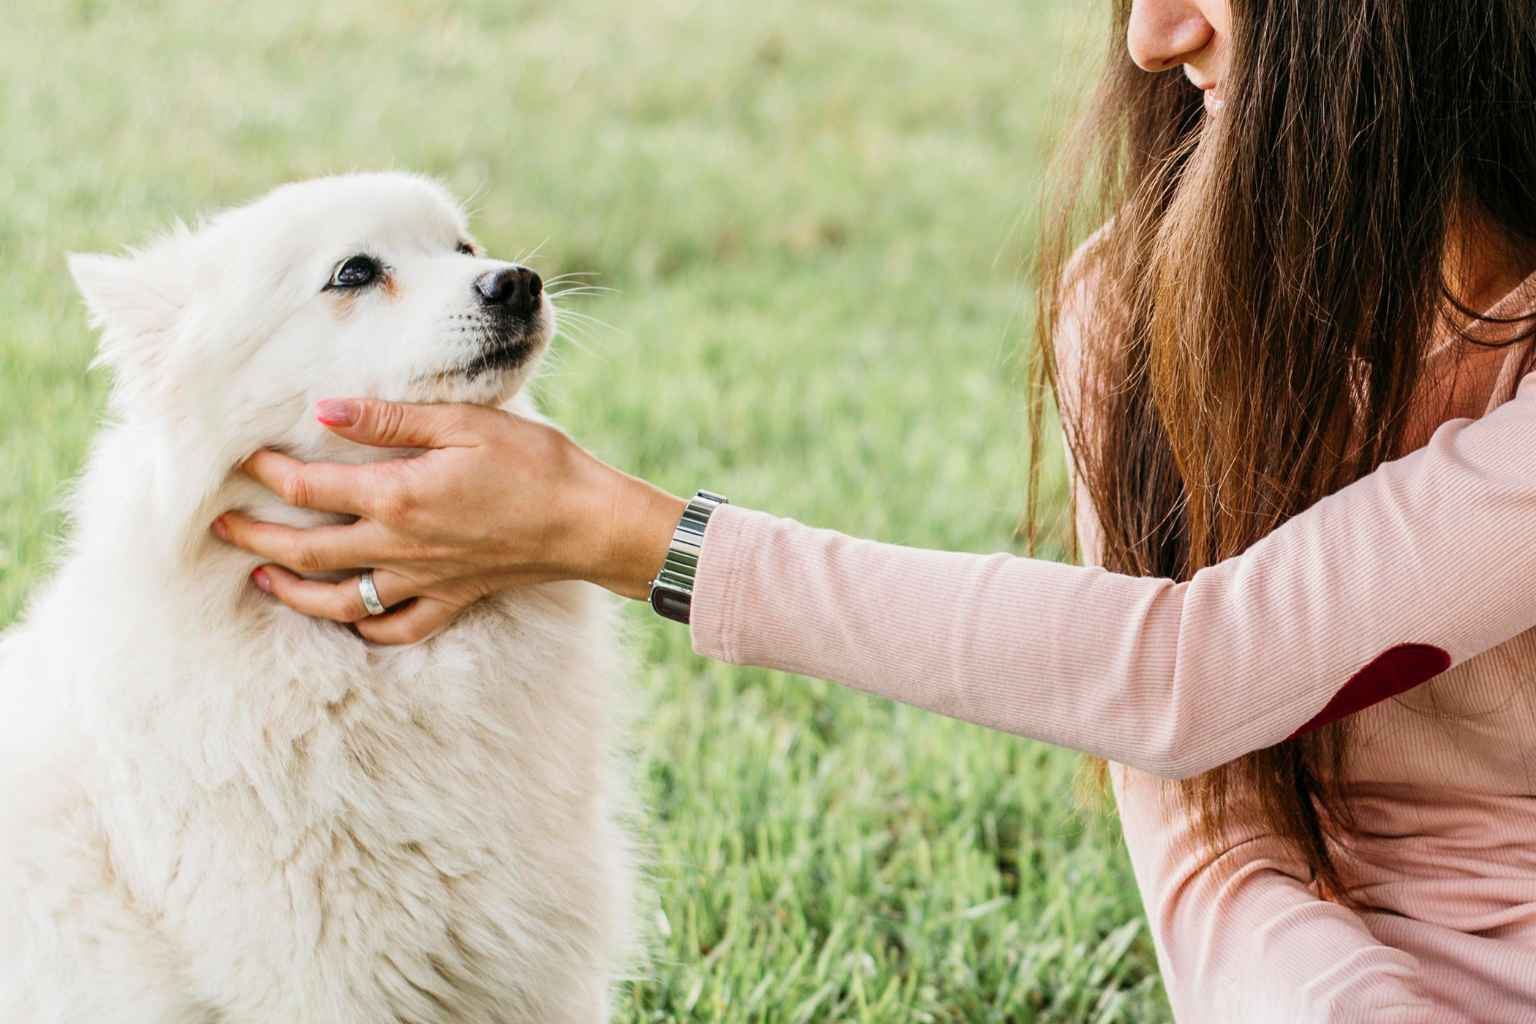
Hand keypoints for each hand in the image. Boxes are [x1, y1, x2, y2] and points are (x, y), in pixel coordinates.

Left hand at [213, 398, 686, 643]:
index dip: (268, 472)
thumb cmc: (534, 463)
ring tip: (263, 577)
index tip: (241, 457)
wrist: (587, 522)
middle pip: (308, 550)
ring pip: (339, 599)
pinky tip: (348, 617)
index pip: (310, 487)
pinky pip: (395, 628)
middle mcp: (400, 546)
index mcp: (398, 496)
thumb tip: (326, 409)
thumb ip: (391, 419)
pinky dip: (363, 627)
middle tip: (219, 528)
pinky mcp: (451, 599)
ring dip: (293, 591)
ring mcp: (423, 581)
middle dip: (256, 538)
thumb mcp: (463, 422)